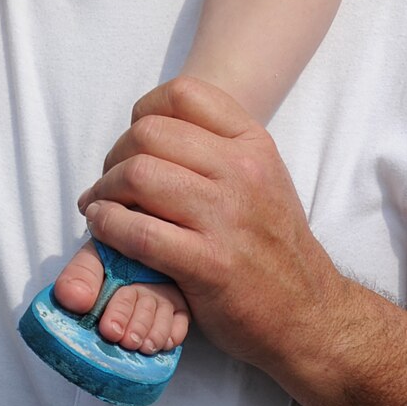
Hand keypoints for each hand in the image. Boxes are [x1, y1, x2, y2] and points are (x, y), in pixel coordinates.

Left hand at [77, 75, 334, 376]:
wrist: (307, 311)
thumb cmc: (272, 244)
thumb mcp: (263, 177)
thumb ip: (216, 148)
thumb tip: (148, 131)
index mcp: (254, 144)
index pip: (184, 94)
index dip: (144, 111)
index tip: (135, 141)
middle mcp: (243, 172)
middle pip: (149, 133)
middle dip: (115, 156)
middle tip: (109, 182)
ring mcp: (226, 218)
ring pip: (138, 175)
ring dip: (104, 191)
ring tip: (99, 206)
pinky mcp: (209, 264)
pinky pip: (138, 232)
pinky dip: (107, 226)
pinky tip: (103, 228)